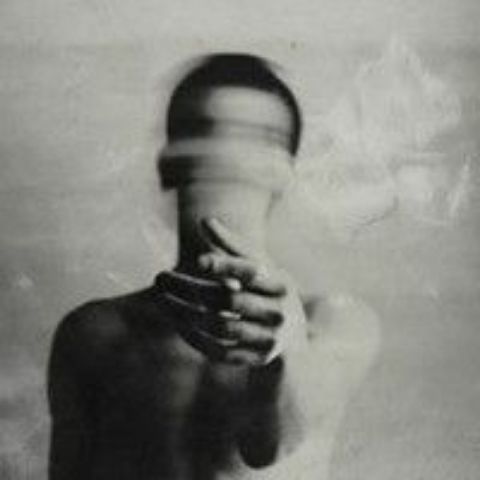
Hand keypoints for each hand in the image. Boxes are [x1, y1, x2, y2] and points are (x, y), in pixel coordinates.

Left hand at [156, 218, 306, 365]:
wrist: (292, 334)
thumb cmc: (268, 290)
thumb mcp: (261, 266)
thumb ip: (233, 246)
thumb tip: (205, 221)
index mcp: (280, 283)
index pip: (250, 272)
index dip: (225, 266)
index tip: (197, 260)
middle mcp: (279, 311)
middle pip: (228, 301)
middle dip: (190, 288)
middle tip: (160, 277)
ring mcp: (269, 338)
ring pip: (220, 327)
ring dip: (185, 314)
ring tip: (161, 300)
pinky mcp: (256, 358)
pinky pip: (220, 351)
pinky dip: (195, 337)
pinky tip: (177, 323)